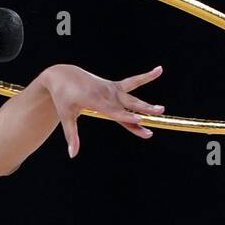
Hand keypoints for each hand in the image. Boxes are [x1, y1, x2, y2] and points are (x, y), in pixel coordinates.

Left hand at [44, 63, 164, 156]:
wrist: (63, 76)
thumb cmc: (63, 98)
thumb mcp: (66, 116)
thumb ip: (72, 135)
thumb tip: (72, 155)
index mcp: (94, 100)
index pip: (113, 111)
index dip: (126, 116)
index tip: (139, 119)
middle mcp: (105, 94)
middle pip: (126, 105)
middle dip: (142, 110)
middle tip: (158, 113)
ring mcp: (111, 89)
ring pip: (132, 98)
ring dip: (146, 104)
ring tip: (161, 109)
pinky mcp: (114, 86)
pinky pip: (133, 82)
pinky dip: (146, 77)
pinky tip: (159, 70)